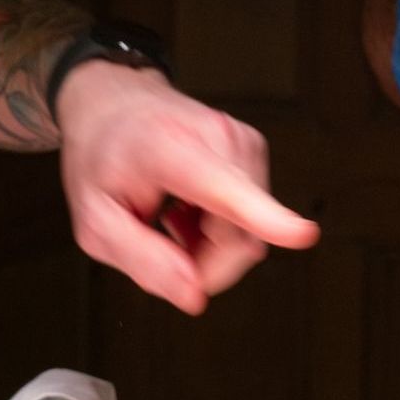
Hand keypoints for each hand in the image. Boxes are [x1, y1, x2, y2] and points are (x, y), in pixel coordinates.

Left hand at [55, 64, 319, 314]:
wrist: (114, 103)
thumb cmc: (102, 160)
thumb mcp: (95, 222)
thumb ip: (143, 261)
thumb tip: (196, 297)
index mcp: (171, 151)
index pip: (225, 190)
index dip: (265, 219)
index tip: (303, 234)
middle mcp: (218, 140)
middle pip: (241, 239)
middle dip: (205, 264)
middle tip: (164, 246)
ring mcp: (244, 142)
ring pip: (251, 235)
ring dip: (210, 246)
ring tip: (172, 218)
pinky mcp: (256, 150)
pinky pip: (254, 219)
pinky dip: (221, 228)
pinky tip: (189, 209)